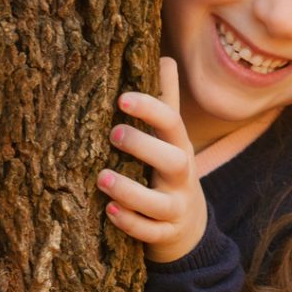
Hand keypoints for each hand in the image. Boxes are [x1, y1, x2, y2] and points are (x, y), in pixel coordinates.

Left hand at [97, 57, 207, 262]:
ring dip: (131, 191)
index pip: (172, 123)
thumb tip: (165, 57)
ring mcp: (176, 207)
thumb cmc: (169, 171)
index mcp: (179, 147)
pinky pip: (152, 233)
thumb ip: (166, 101)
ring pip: (160, 203)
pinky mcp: (167, 234)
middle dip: (144, 146)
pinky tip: (109, 212)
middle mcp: (182, 176)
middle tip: (113, 133)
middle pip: (174, 160)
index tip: (121, 98)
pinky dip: (131, 224)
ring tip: (101, 178)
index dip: (150, 109)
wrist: (189, 227)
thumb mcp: (171, 138)